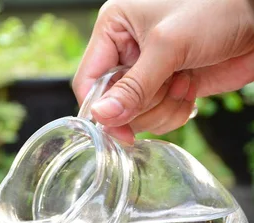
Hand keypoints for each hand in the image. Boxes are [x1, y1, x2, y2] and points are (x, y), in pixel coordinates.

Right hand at [73, 0, 253, 142]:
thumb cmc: (216, 8)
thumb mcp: (167, 46)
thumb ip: (132, 87)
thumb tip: (101, 117)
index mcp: (114, 28)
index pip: (87, 79)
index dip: (100, 107)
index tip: (117, 129)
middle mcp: (127, 51)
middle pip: (112, 102)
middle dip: (141, 103)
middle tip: (166, 85)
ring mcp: (149, 71)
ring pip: (136, 114)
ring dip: (162, 107)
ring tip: (183, 81)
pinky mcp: (168, 86)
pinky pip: (157, 117)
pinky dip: (175, 110)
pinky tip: (190, 87)